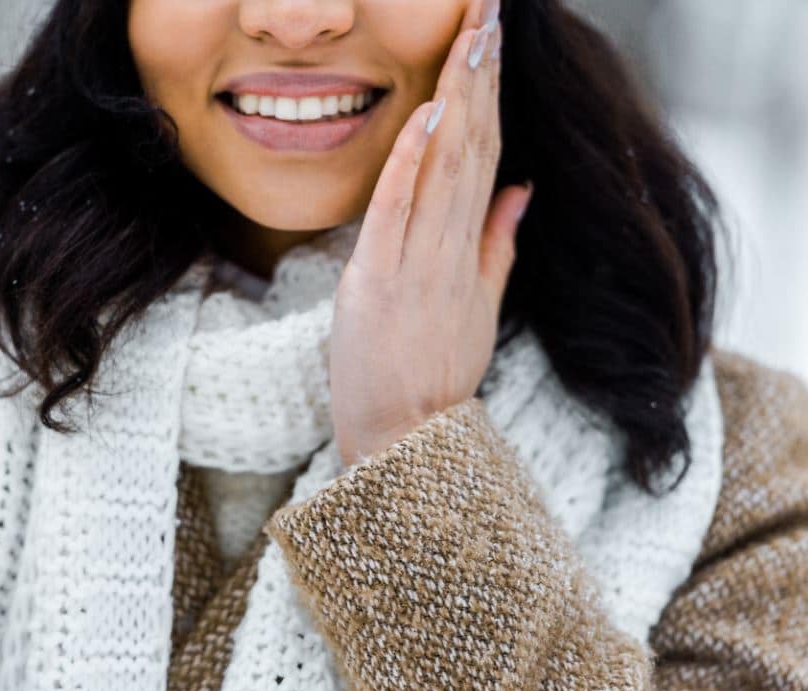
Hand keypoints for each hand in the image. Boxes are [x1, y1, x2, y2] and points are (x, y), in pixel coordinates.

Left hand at [331, 0, 532, 467]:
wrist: (405, 437)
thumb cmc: (435, 373)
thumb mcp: (481, 305)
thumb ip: (499, 243)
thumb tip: (522, 188)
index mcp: (471, 248)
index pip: (485, 153)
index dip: (491, 93)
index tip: (493, 38)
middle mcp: (451, 247)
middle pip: (471, 146)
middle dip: (479, 74)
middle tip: (489, 10)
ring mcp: (418, 262)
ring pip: (443, 167)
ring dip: (457, 98)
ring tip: (472, 36)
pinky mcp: (380, 281)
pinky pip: (399, 211)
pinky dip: (414, 162)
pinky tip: (428, 114)